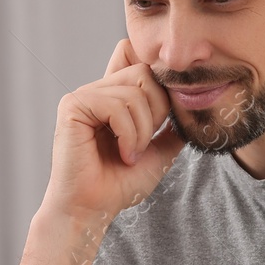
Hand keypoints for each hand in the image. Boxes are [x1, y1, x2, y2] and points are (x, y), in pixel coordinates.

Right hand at [43, 39, 183, 221]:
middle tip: (145, 143)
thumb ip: (172, 127)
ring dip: (143, 130)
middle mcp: (98, 90)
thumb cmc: (119, 184)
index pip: (135, 55)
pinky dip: (129, 134)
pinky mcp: (73, 107)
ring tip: (132, 154)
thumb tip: (192, 107)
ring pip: (134, 90)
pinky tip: (123, 154)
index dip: (158, 80)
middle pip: (145, 72)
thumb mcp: (159, 152)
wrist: (93, 209)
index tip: (163, 119)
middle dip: (157, 111)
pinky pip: (116, 105)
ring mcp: (84, 96)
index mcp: (114, 96)